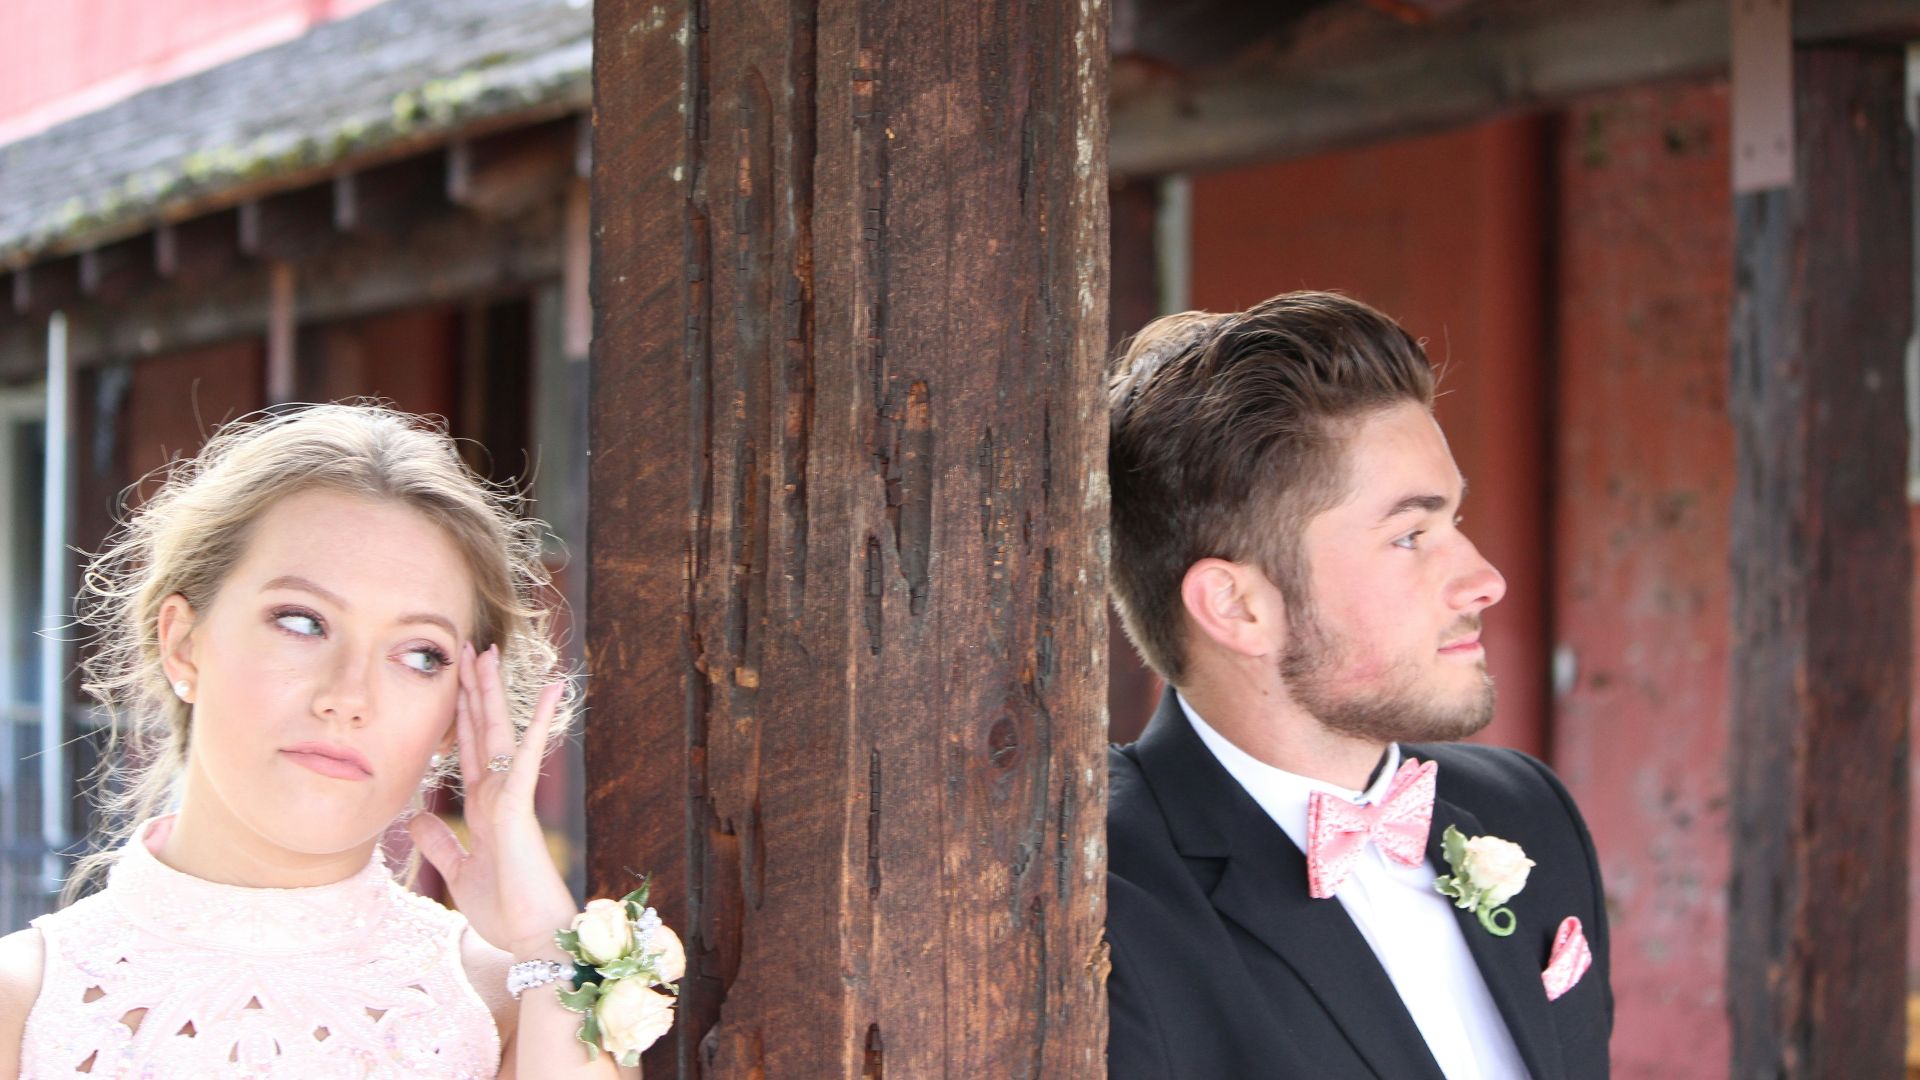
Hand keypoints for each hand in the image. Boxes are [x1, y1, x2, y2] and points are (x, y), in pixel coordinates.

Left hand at [408, 643, 578, 958]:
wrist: (530, 937)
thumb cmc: (504, 910)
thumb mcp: (458, 872)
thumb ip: (439, 842)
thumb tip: (413, 816)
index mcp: (483, 807)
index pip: (468, 749)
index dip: (462, 713)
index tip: (458, 679)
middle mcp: (497, 794)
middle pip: (481, 730)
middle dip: (473, 689)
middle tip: (471, 648)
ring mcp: (509, 796)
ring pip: (498, 733)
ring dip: (493, 693)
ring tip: (489, 655)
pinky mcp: (519, 805)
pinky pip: (524, 756)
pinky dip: (535, 723)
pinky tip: (546, 692)